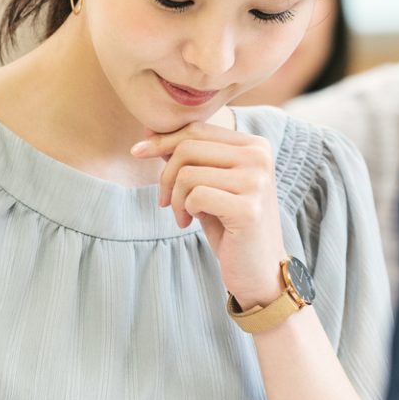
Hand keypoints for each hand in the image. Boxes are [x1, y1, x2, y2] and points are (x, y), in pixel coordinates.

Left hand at [133, 122, 287, 307]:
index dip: (162, 140)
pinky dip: (186, 210)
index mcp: (255, 145)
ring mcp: (257, 181)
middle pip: (188, 148)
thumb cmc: (230, 226)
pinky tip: (192, 223)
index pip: (197, 129)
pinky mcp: (248, 208)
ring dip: (175, 198)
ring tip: (183, 216)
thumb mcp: (209, 185)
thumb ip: (187, 158)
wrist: (259, 271)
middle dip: (166, 176)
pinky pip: (196, 196)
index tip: (138, 151)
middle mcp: (260, 157)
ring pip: (188, 173)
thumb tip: (149, 128)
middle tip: (164, 202)